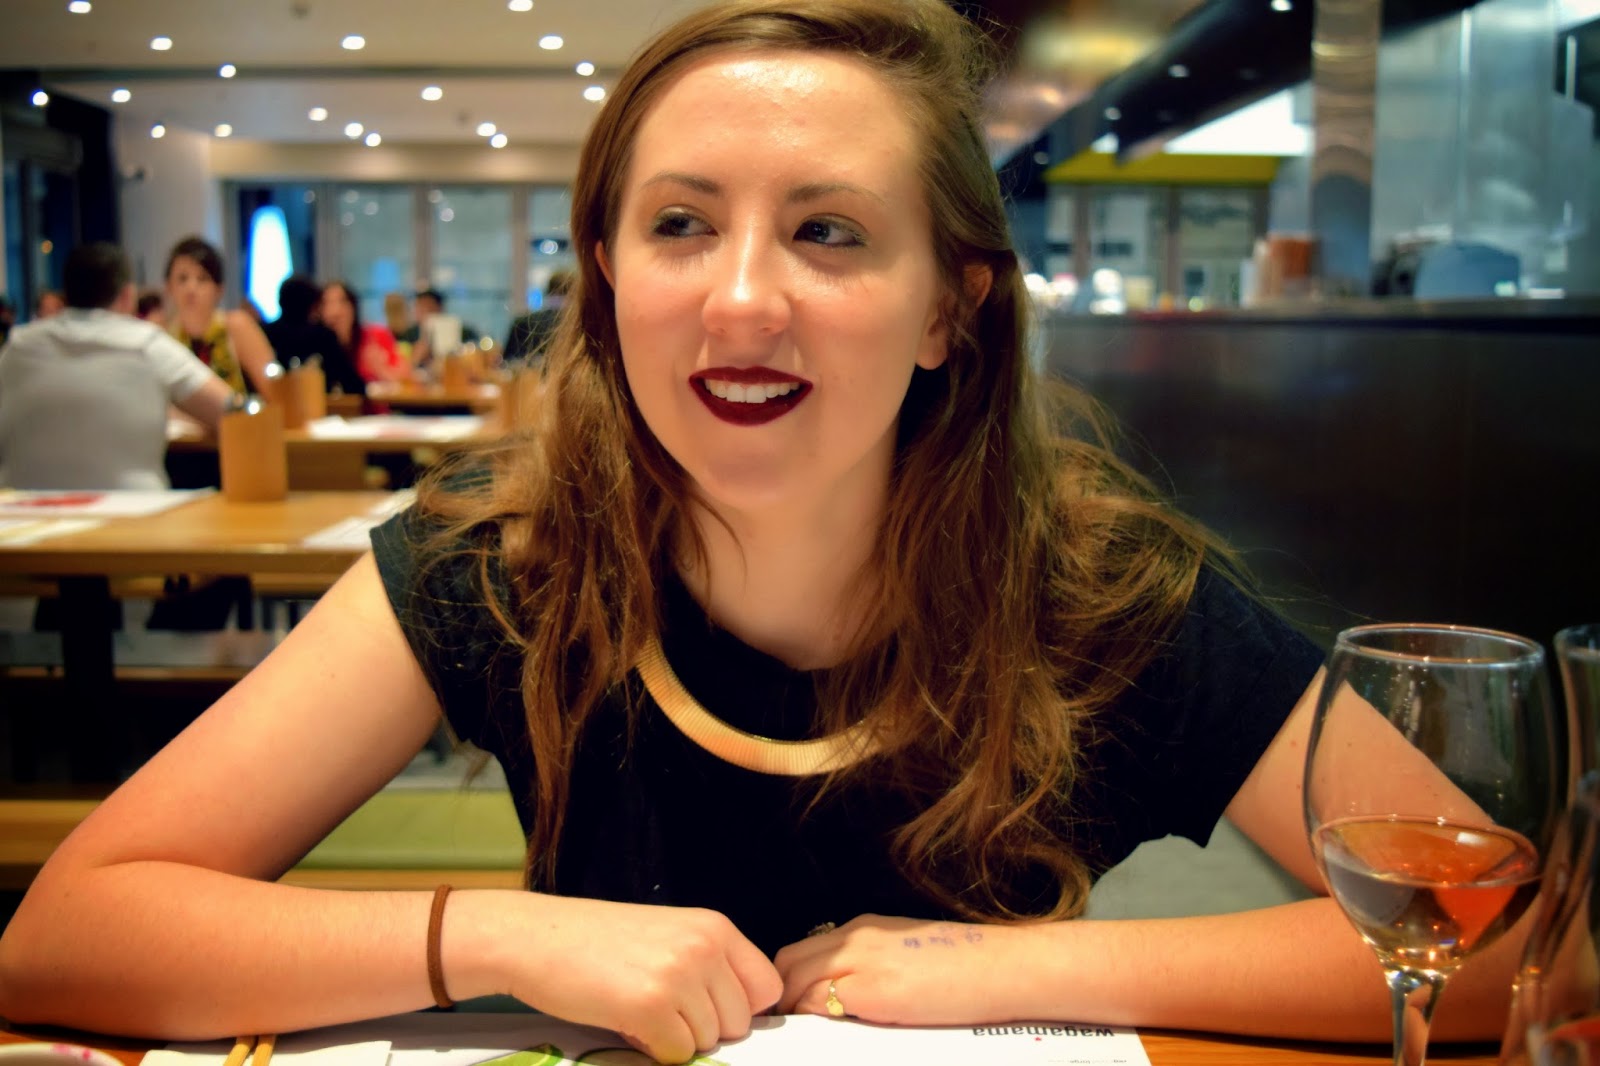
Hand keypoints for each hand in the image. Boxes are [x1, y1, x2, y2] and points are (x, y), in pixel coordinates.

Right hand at [503, 896, 781, 1063]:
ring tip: (638, 1008)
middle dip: (703, 1028)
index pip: (766, 987)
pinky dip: (652, 1049)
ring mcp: (679, 977)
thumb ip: (710, 965)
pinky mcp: (651, 1007)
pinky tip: (626, 1020)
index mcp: (715, 927)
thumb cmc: (597, 940)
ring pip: (708, 1042)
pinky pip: (677, 1055)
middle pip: (739, 1022)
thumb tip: (741, 1017)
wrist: (536, 937)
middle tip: (662, 1009)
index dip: (739, 1008)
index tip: (709, 1009)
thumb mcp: (668, 935)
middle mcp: (704, 948)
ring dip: (675, 1038)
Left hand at [774, 914, 1016, 1025]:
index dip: (790, 980)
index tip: (790, 1005)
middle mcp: (856, 937)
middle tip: (786, 1024)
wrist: (1005, 967)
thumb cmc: (967, 966)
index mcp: (865, 927)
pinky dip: (812, 1018)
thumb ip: (871, 963)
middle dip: (781, 993)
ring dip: (792, 1007)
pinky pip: (820, 1003)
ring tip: (800, 1032)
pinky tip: (824, 1034)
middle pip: (789, 961)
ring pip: (797, 980)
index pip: (804, 950)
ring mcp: (862, 962)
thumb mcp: (907, 953)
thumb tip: (842, 991)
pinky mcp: (873, 991)